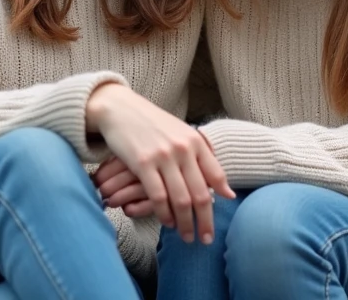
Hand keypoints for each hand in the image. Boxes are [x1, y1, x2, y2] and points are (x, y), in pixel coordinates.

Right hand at [86, 84, 234, 244]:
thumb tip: (226, 191)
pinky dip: (163, 214)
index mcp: (196, 141)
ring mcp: (163, 156)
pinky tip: (166, 223)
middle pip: (200, 194)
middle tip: (204, 239)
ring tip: (186, 236)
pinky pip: (158, 196)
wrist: (121, 109)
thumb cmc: (154, 125)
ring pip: (180, 199)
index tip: (217, 221)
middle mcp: (183, 149)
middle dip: (204, 221)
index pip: (216, 177)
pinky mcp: (143, 163)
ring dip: (184, 223)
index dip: (218, 203)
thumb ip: (203, 160)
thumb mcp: (183, 135)